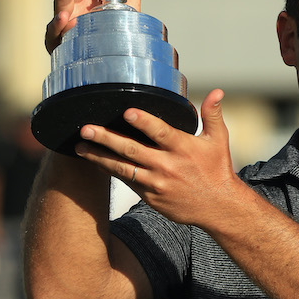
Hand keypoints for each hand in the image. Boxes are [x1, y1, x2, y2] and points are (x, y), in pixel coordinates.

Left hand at [73, 89, 240, 227]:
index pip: (161, 133)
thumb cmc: (217, 168)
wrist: (218, 207)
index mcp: (183, 148)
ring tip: (79, 147)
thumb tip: (217, 91)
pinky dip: (110, 170)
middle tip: (86, 129)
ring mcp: (156, 183)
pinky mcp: (150, 196)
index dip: (144, 122)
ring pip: (122, 168)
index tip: (127, 112)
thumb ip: (212, 114)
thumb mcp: (219, 140)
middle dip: (106, 139)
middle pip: (132, 150)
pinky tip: (95, 161)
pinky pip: (126, 181)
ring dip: (99, 157)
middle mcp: (167, 165)